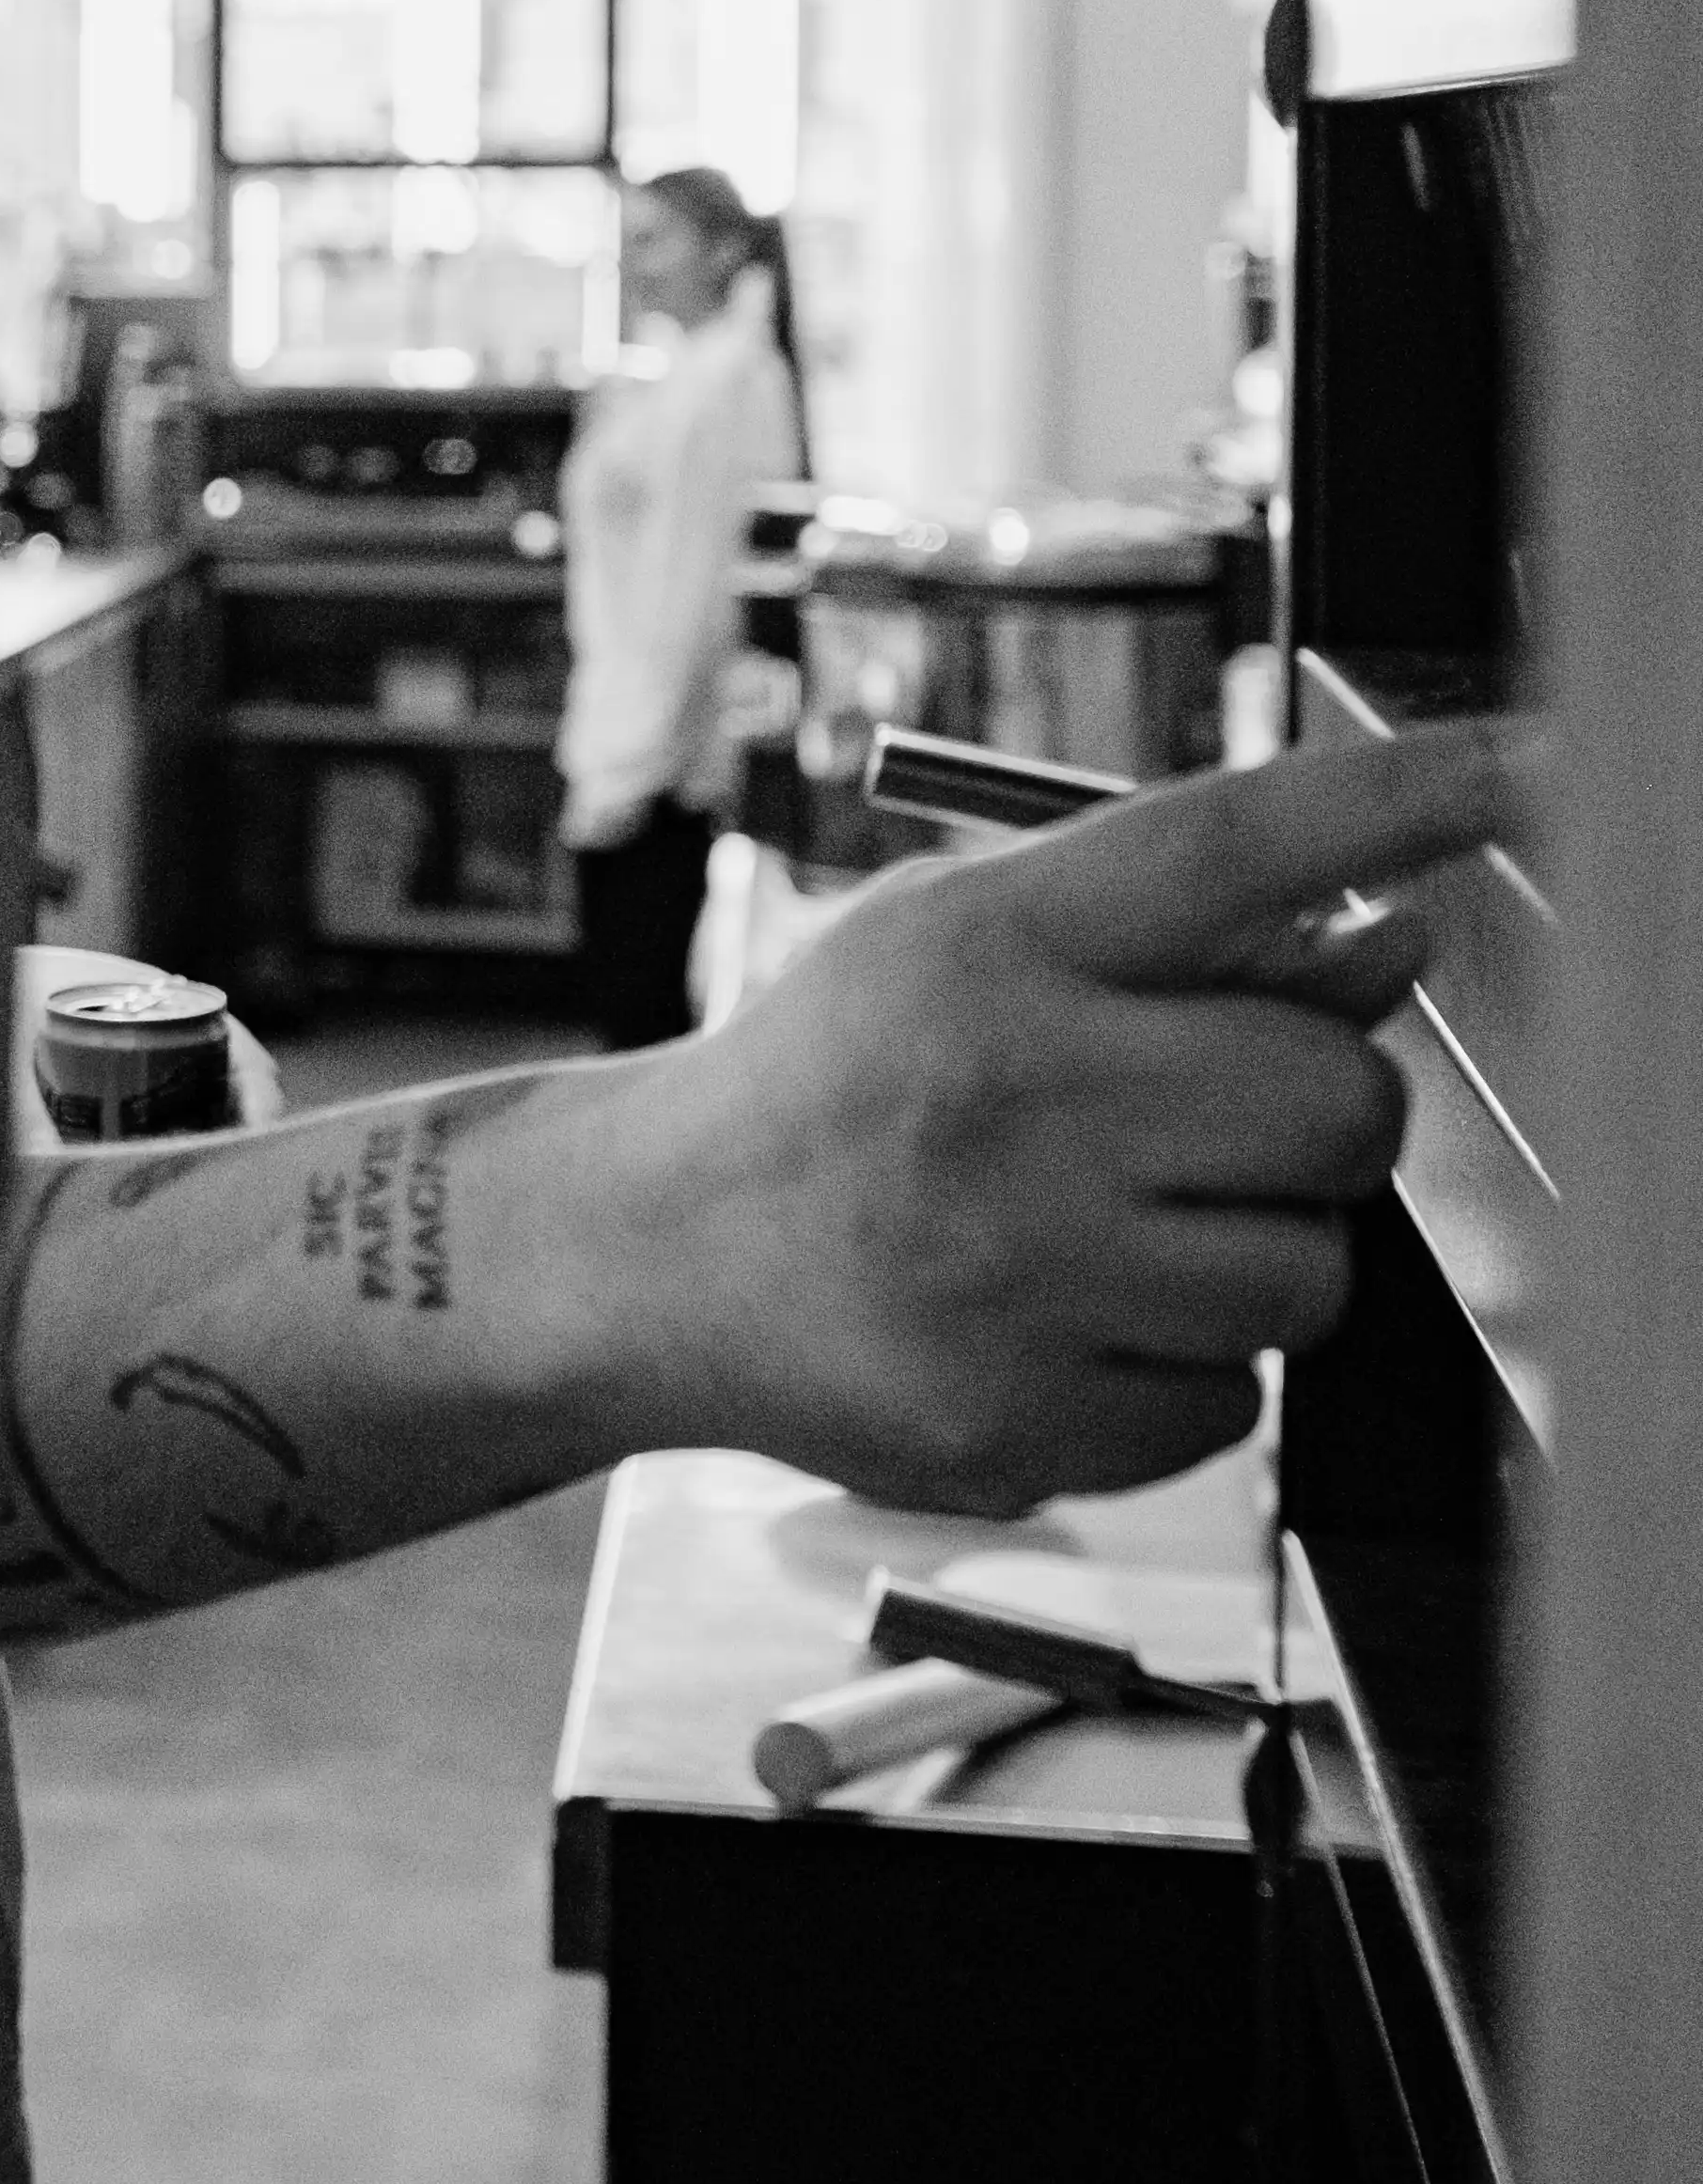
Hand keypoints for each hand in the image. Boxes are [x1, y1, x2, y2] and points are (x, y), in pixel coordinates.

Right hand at [618, 721, 1518, 1517]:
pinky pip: (1231, 1404)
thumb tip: (1400, 947)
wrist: (643, 1257)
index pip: (1234, 845)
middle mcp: (1001, 1096)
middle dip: (1313, 1122)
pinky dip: (1174, 1373)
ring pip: (1310, 1278)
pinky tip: (1057, 1326)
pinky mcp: (1017, 1420)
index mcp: (984, 948)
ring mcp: (1009, 1273)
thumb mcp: (970, 951)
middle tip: (1207, 1128)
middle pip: (1337, 1106)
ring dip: (1248, 1262)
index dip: (1404, 796)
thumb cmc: (835, 1085)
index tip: (1540, 763)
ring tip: (1103, 1238)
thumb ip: (1186, 945)